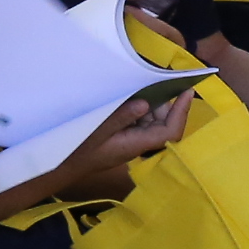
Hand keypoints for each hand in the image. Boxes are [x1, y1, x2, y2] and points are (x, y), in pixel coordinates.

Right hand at [43, 93, 187, 200]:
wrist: (61, 167)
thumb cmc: (77, 150)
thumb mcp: (96, 130)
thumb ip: (120, 117)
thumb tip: (145, 103)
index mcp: (136, 144)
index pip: (170, 131)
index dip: (181, 112)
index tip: (187, 90)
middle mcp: (139, 144)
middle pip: (163, 123)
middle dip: (164, 103)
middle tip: (154, 81)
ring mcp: (131, 142)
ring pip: (152, 121)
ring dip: (150, 105)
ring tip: (141, 85)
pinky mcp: (123, 139)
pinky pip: (139, 123)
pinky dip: (139, 109)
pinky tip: (128, 97)